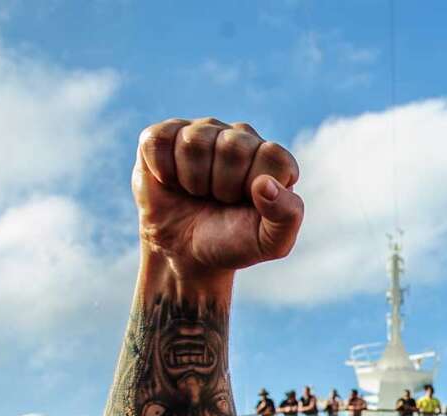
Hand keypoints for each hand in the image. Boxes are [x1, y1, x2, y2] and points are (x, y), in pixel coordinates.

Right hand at [133, 117, 304, 274]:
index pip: (272, 155)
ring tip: (197, 193)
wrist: (186, 253)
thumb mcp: (270, 243)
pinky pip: (159, 141)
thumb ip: (286, 216)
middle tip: (219, 201)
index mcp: (272, 159)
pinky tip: (171, 182)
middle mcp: (240, 136)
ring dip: (193, 180)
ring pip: (194, 142)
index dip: (253, 187)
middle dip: (222, 186)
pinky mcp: (166, 135)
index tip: (246, 205)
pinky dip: (162, 170)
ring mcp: (203, 131)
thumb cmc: (232, 242)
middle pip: (232, 146)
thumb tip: (265, 184)